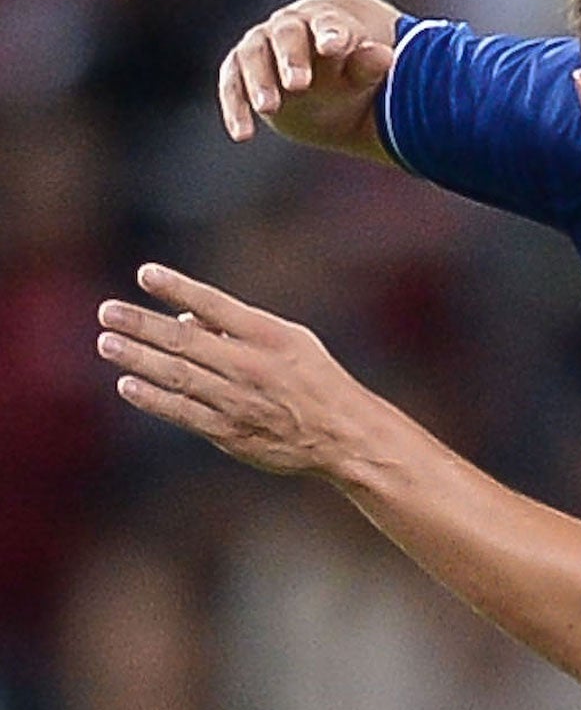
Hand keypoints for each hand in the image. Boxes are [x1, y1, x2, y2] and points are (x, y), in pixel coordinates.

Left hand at [97, 264, 375, 477]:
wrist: (342, 435)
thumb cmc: (315, 380)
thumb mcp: (292, 342)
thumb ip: (238, 330)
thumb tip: (184, 321)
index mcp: (270, 337)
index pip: (216, 305)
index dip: (178, 288)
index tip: (145, 274)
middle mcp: (251, 365)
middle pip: (186, 340)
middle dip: (143, 324)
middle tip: (108, 311)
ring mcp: (238, 400)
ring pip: (177, 376)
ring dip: (138, 358)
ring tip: (107, 342)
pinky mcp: (229, 432)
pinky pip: (182, 412)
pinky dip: (153, 398)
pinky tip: (128, 384)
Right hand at [218, 0, 398, 143]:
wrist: (320, 78)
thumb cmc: (348, 72)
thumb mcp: (364, 73)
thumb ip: (370, 65)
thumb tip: (385, 56)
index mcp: (327, 22)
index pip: (329, 24)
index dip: (331, 35)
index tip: (333, 47)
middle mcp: (289, 27)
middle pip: (287, 36)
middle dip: (292, 59)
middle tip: (299, 84)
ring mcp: (260, 46)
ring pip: (253, 56)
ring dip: (259, 81)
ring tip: (269, 108)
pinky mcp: (239, 70)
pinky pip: (232, 84)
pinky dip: (235, 107)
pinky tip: (242, 134)